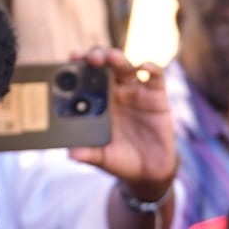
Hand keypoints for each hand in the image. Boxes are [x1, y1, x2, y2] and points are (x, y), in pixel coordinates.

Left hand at [69, 47, 176, 200]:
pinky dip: (151, 68)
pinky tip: (144, 67)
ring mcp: (136, 91)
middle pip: (105, 65)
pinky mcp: (156, 95)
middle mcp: (116, 91)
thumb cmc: (122, 161)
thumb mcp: (102, 158)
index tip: (72, 58)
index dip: (79, 64)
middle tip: (90, 58)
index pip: (87, 77)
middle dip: (97, 56)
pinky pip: (155, 76)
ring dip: (118, 58)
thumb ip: (88, 154)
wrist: (149, 172)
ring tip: (112, 58)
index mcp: (98, 102)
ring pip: (126, 66)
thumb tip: (71, 154)